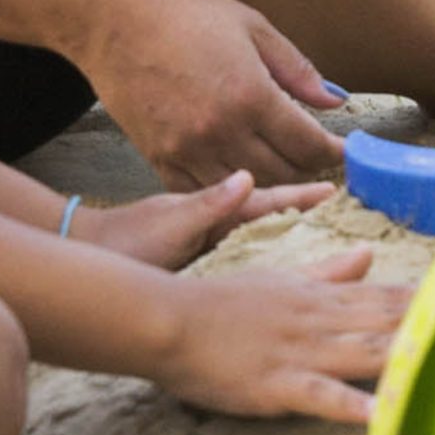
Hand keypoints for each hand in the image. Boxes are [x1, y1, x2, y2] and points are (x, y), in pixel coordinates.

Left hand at [73, 168, 337, 269]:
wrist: (87, 254)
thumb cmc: (124, 241)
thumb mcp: (168, 223)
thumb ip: (208, 203)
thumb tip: (249, 178)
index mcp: (215, 206)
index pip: (271, 197)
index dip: (304, 191)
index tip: (336, 182)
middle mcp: (218, 218)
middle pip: (273, 208)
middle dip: (307, 200)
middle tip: (346, 196)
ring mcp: (209, 234)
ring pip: (261, 226)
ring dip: (291, 221)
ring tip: (327, 221)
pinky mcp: (201, 254)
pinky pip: (244, 245)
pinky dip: (267, 243)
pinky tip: (283, 256)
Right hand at [81, 0, 347, 188]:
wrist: (112, 18)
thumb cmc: (186, 12)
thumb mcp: (254, 27)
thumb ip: (298, 69)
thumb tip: (336, 101)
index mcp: (250, 95)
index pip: (308, 144)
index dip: (334, 152)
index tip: (346, 151)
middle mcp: (220, 132)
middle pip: (283, 172)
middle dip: (310, 167)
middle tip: (322, 158)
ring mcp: (186, 151)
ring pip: (246, 188)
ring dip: (274, 182)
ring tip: (290, 168)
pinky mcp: (158, 160)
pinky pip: (204, 191)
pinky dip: (230, 189)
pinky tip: (245, 174)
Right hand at [151, 249, 410, 421]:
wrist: (170, 319)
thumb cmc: (222, 302)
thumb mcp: (281, 278)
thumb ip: (328, 270)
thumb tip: (368, 254)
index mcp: (323, 296)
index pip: (389, 294)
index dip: (432, 297)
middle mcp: (322, 319)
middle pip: (389, 320)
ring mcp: (303, 351)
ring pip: (367, 353)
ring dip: (407, 360)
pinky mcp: (279, 384)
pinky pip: (325, 396)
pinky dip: (355, 406)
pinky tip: (383, 416)